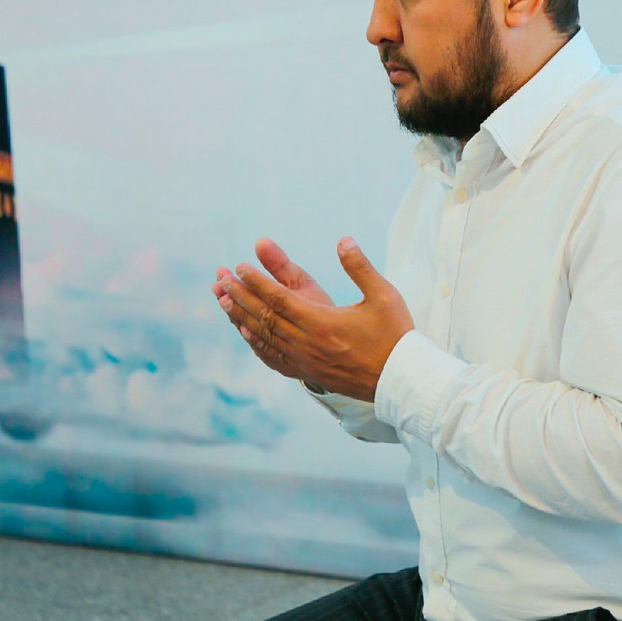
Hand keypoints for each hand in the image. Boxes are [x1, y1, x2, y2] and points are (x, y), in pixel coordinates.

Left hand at [214, 237, 413, 401]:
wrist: (400, 381)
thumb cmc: (394, 336)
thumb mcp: (383, 295)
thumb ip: (360, 267)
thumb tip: (343, 240)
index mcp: (322, 322)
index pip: (278, 299)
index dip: (256, 282)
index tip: (240, 267)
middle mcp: (307, 343)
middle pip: (264, 316)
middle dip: (240, 295)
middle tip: (221, 278)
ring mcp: (305, 361)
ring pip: (264, 337)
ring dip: (240, 317)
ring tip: (222, 300)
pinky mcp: (308, 373)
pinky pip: (273, 357)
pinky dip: (255, 343)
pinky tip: (246, 333)